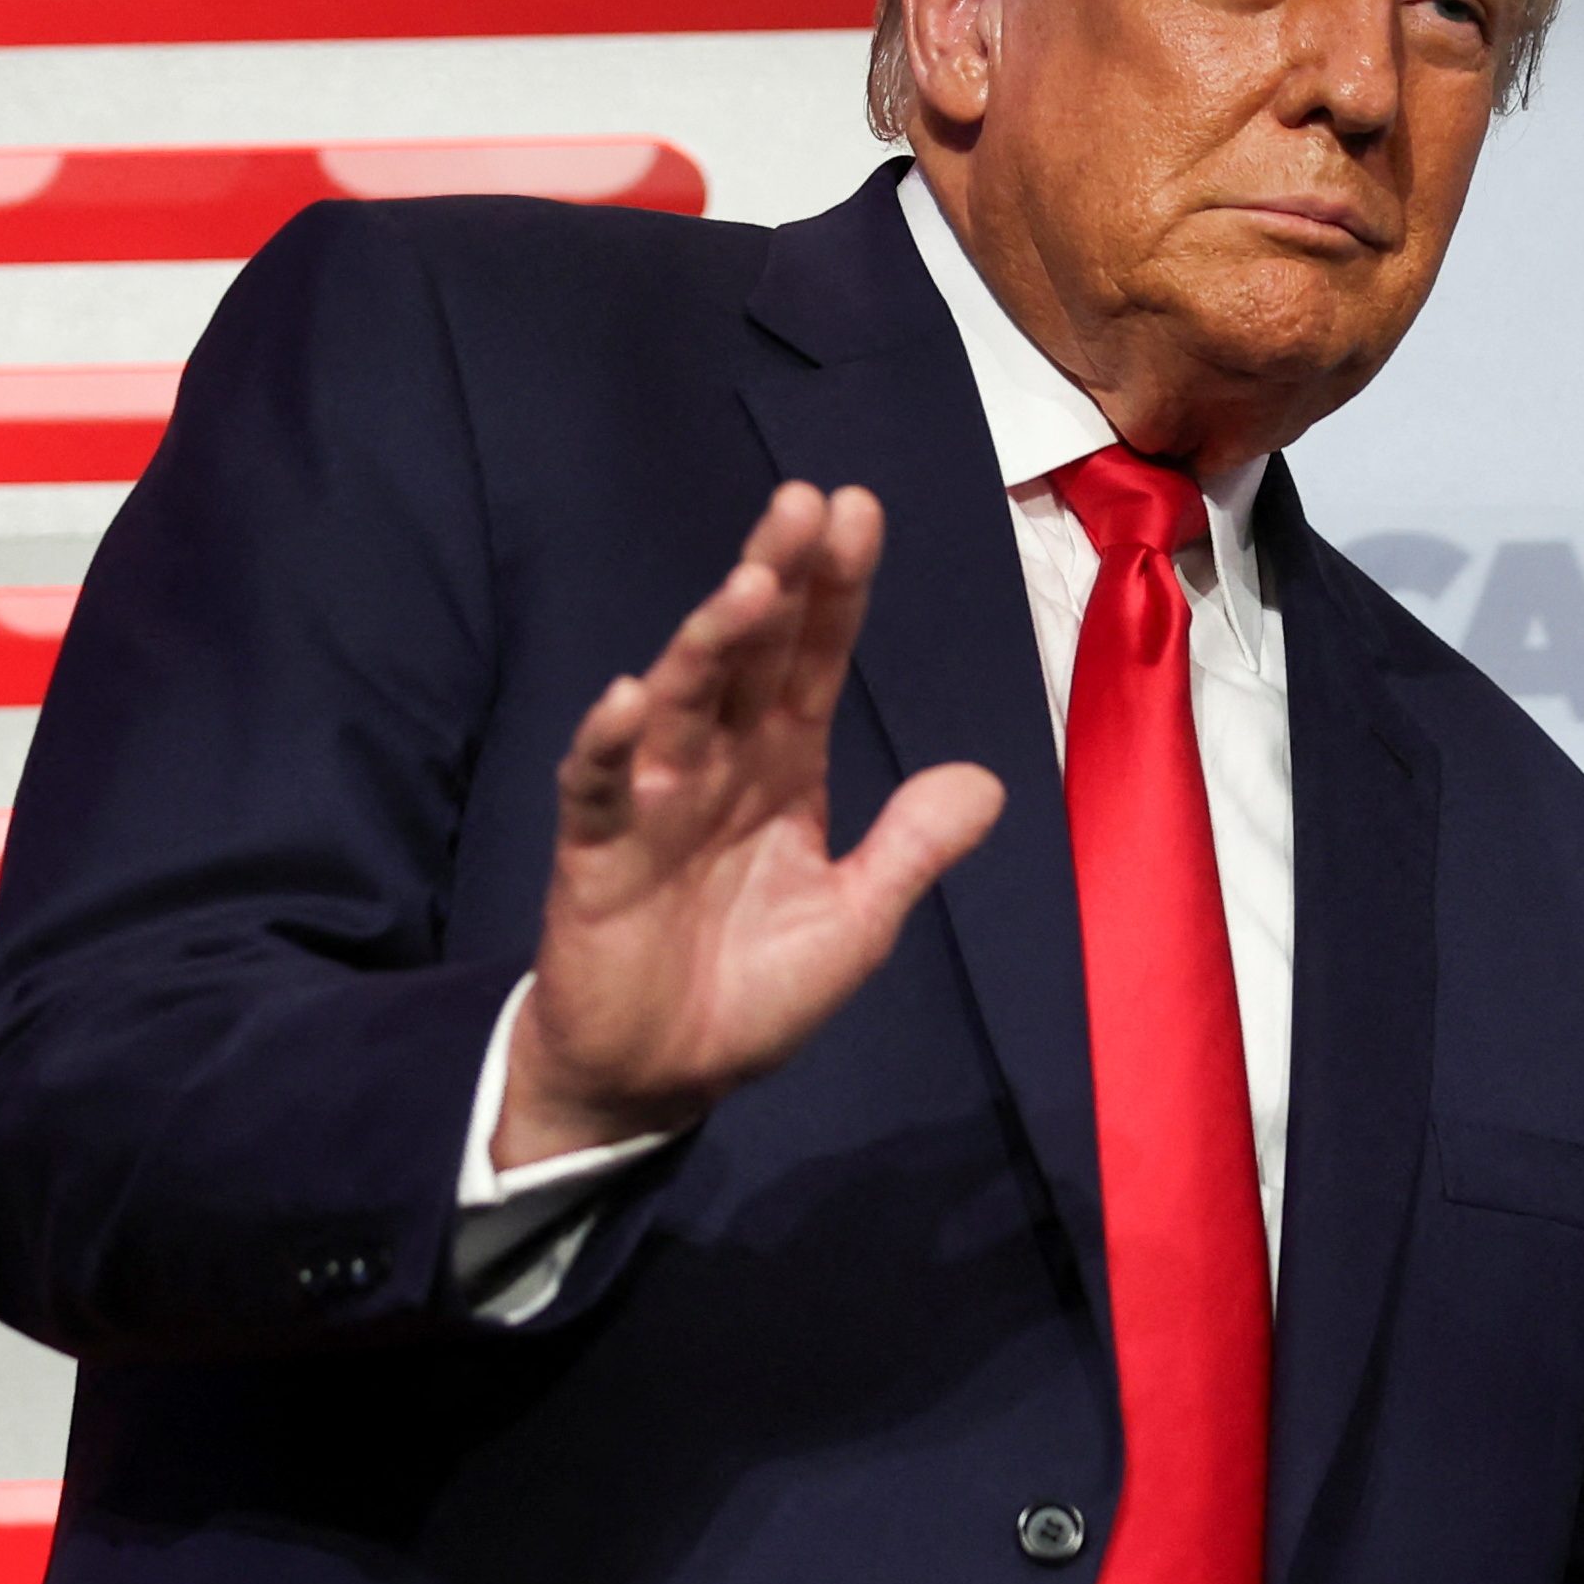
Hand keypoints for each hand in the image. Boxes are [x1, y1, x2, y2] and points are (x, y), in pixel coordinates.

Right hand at [494, 482, 1006, 1167]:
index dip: (836, 592)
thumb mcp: (855, 922)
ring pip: (682, 701)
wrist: (661, 1082)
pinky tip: (630, 698)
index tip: (858, 511)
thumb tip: (986, 781)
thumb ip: (910, 849)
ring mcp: (654, 803)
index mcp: (782, 770)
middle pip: (749, 655)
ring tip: (751, 586)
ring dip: (711, 641)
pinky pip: (599, 788)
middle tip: (805, 502)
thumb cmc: (749, 995)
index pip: (813, 662)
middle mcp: (718, 766)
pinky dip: (611, 745)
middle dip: (776, 577)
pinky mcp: (597, 854)